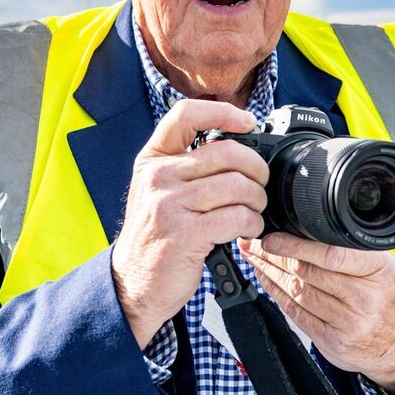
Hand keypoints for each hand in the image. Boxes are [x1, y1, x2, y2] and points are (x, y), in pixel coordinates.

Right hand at [112, 100, 269, 347]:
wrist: (134, 282)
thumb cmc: (155, 235)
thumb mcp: (158, 189)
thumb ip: (187, 165)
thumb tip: (239, 145)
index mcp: (153, 159)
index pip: (186, 114)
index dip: (222, 112)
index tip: (247, 121)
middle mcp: (158, 176)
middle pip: (226, 152)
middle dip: (256, 168)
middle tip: (260, 183)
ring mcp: (170, 204)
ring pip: (236, 185)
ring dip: (257, 199)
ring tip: (254, 210)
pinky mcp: (186, 234)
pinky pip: (237, 217)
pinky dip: (252, 224)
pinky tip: (249, 230)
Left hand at [238, 232, 394, 394]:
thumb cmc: (386, 295)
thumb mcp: (383, 264)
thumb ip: (351, 249)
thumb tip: (303, 229)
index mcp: (378, 270)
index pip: (331, 255)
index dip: (296, 245)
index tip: (271, 237)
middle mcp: (364, 297)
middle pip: (307, 272)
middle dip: (273, 255)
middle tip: (251, 242)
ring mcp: (347, 323)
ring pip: (297, 292)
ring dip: (269, 273)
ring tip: (253, 258)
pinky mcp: (331, 342)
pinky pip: (296, 314)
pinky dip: (276, 294)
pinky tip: (265, 280)